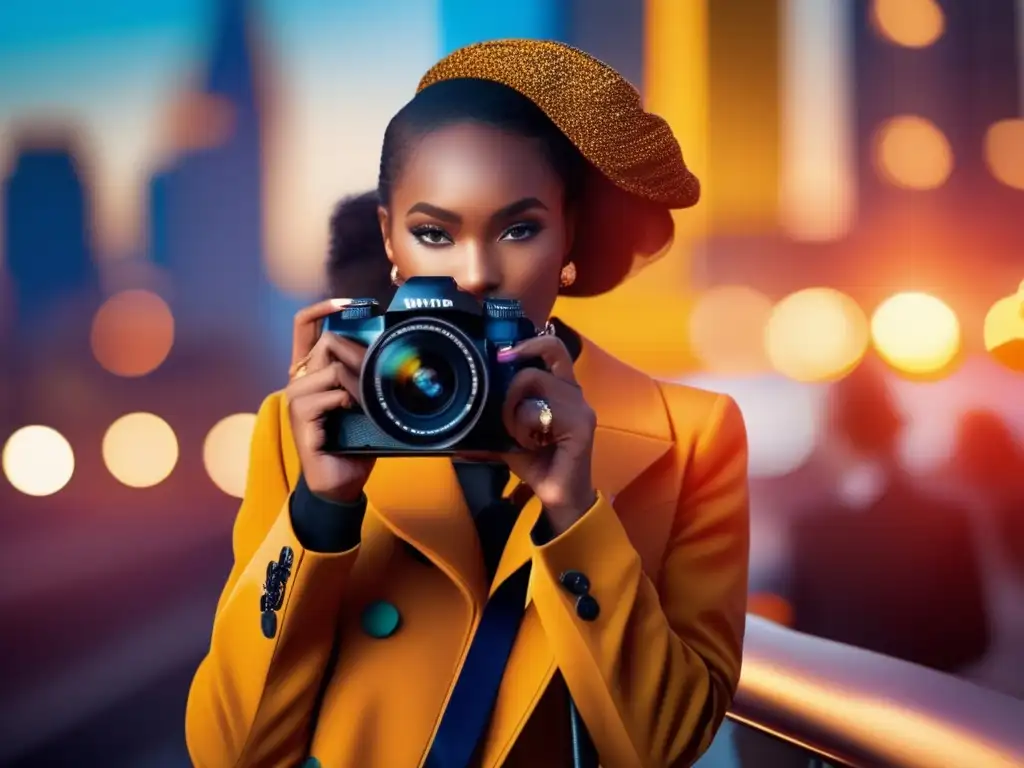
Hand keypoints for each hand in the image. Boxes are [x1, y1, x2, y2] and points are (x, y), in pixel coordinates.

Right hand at [286, 300, 373, 503]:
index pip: (305, 327)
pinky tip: (353, 414)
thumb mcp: (364, 401)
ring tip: (366, 404)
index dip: (323, 309)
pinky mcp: (299, 417)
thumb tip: (385, 348)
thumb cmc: (354, 441)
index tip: (350, 302)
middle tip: (376, 377)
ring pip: (329, 367)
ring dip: (357, 384)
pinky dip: (348, 401)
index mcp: (313, 373)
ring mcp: (296, 398)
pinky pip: (329, 393)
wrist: (342, 483)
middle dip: (358, 356)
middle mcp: (299, 380)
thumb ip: (364, 375)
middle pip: (326, 343)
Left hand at [498, 335, 597, 533]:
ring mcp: (580, 406)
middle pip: (542, 358)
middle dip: (513, 382)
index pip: (552, 349)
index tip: (502, 355)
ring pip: (535, 380)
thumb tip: (461, 413)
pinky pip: (541, 408)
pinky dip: (525, 424)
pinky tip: (529, 444)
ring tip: (518, 435)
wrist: (557, 497)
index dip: (529, 343)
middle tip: (505, 412)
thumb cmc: (537, 464)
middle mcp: (574, 392)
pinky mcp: (580, 423)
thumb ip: (493, 416)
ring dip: (515, 409)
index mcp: (561, 389)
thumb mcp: (507, 434)